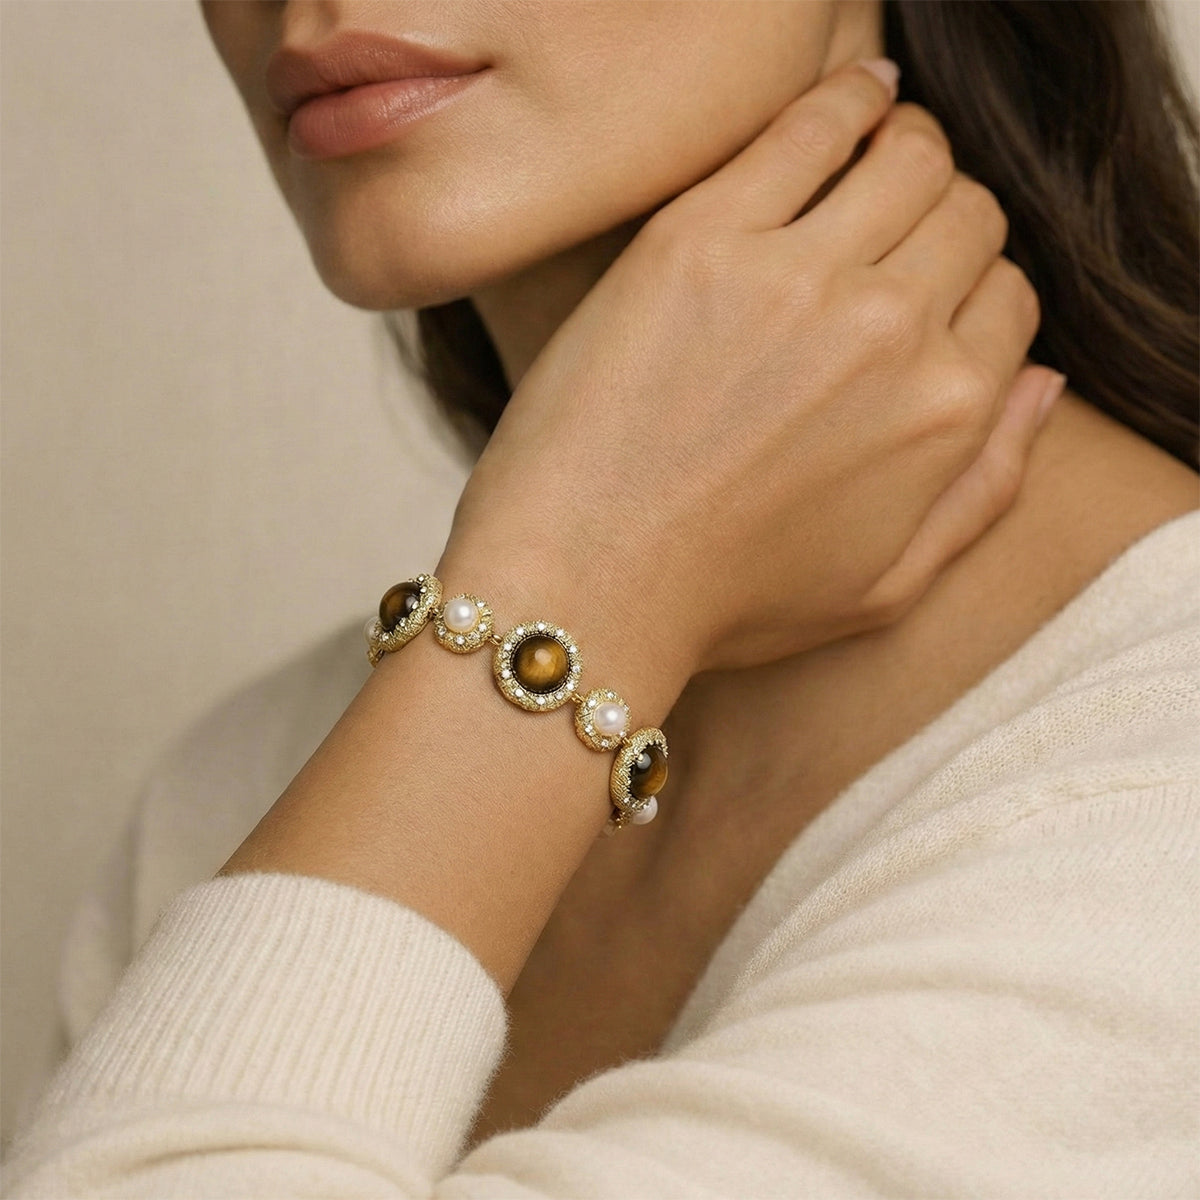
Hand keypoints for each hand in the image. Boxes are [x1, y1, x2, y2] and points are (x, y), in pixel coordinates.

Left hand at [442, 60, 1060, 680]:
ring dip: (907, 148)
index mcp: (946, 413)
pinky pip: (806, 127)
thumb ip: (985, 486)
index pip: (1008, 296)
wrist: (583, 588)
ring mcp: (796, 277)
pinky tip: (850, 98)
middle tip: (891, 229)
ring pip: (908, 157)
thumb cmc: (724, 602)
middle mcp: (890, 332)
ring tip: (875, 158)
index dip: (973, 290)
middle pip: (967, 216)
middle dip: (945, 218)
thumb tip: (1043, 381)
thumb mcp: (886, 586)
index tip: (925, 292)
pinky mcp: (699, 239)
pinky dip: (843, 99)